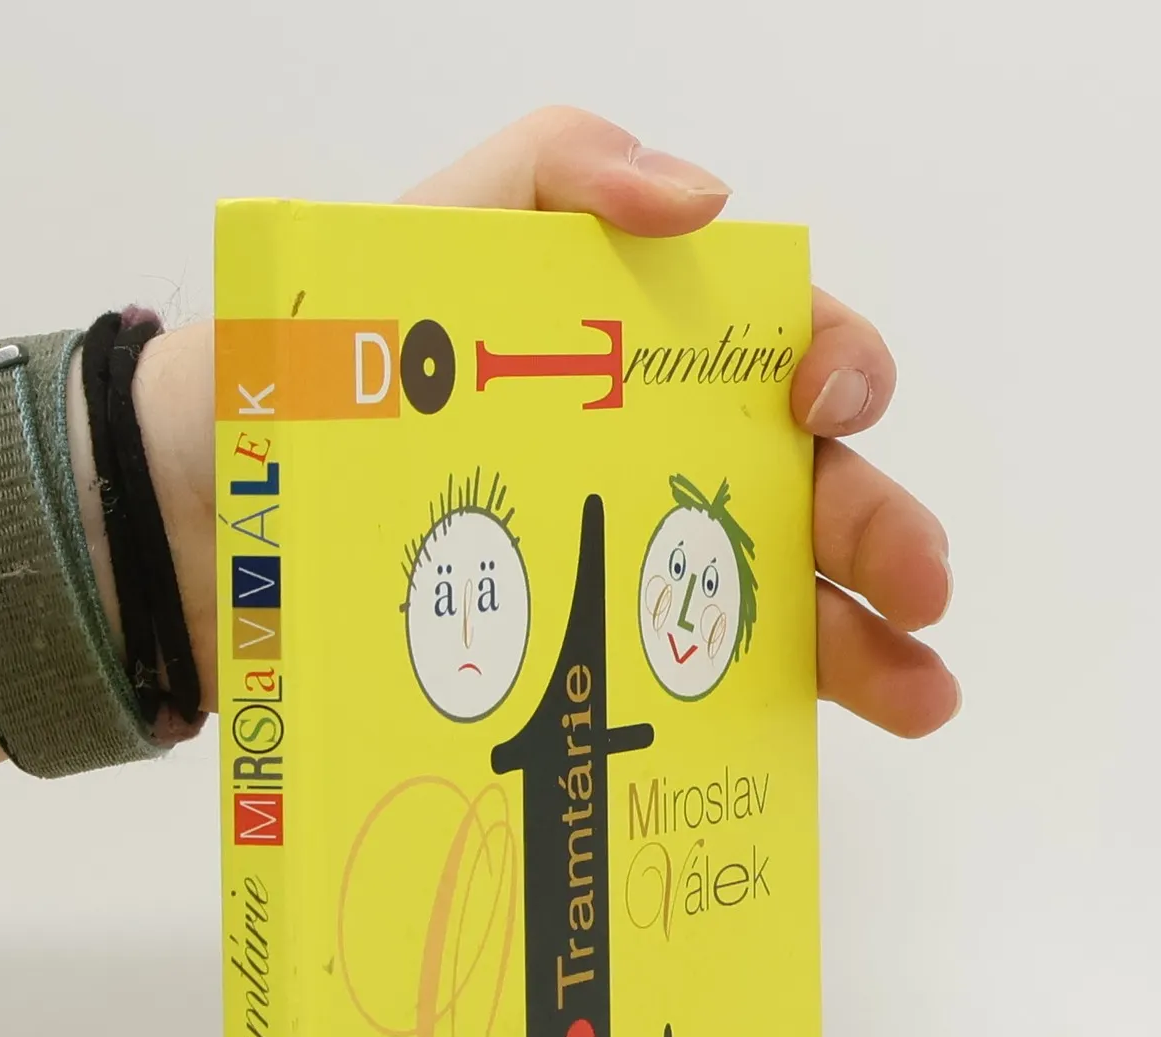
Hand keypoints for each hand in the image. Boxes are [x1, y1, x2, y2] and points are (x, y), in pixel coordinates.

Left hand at [401, 107, 958, 737]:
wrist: (238, 487)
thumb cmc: (343, 350)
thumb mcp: (445, 224)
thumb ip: (568, 168)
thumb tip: (706, 200)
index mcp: (661, 360)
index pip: (790, 352)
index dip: (839, 365)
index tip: (821, 402)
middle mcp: (672, 462)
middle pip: (813, 492)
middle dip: (884, 531)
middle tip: (920, 583)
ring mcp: (641, 568)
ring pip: (783, 603)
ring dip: (869, 645)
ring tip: (922, 695)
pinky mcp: (596, 661)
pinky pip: (701, 691)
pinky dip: (768, 716)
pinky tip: (809, 743)